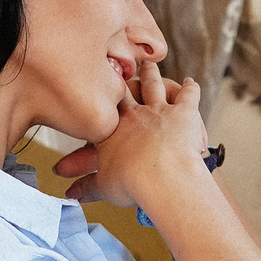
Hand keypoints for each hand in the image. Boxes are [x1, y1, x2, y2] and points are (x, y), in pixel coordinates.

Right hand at [55, 61, 210, 211]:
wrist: (161, 176)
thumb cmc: (131, 182)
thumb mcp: (104, 186)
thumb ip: (87, 187)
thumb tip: (69, 195)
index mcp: (111, 129)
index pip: (102, 109)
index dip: (97, 97)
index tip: (93, 86)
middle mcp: (133, 113)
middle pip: (124, 90)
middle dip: (120, 79)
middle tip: (117, 65)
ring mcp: (158, 109)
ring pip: (153, 85)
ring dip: (150, 74)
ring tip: (148, 64)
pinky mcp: (183, 112)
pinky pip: (187, 95)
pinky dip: (190, 88)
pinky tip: (191, 82)